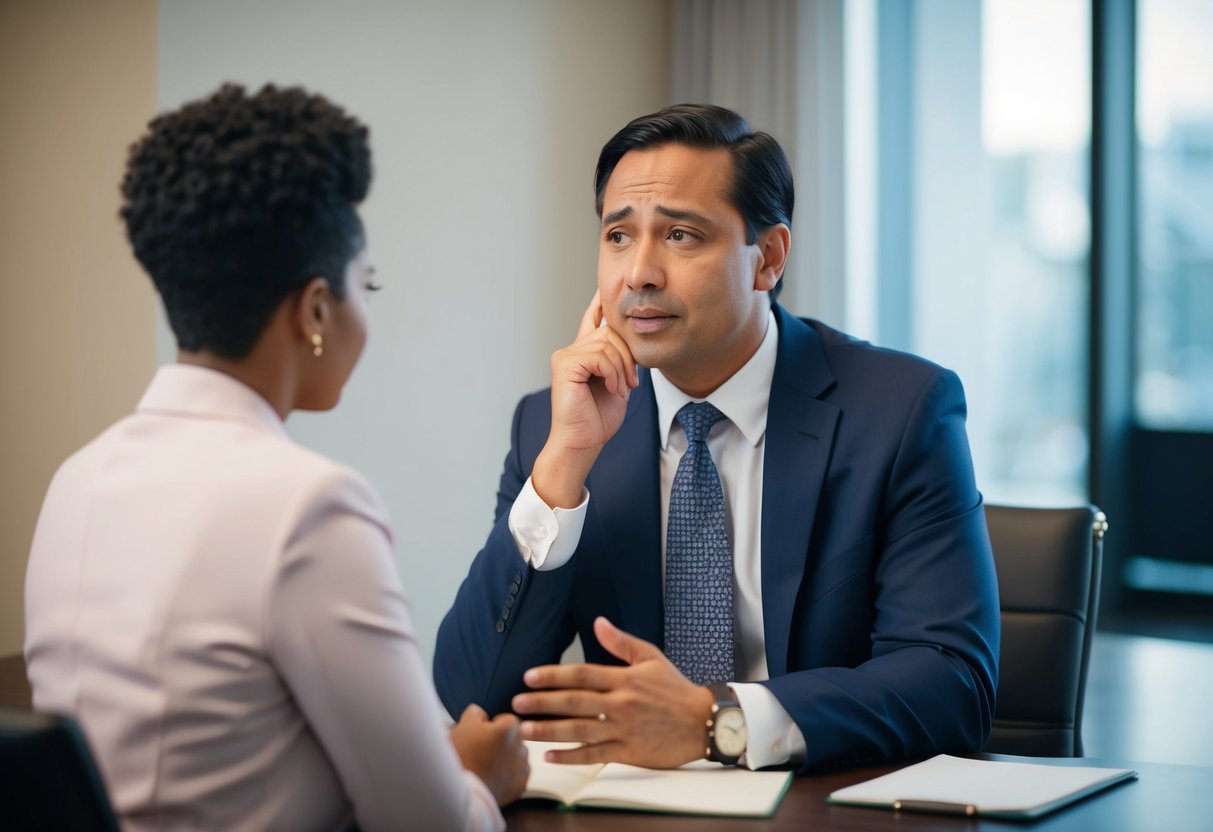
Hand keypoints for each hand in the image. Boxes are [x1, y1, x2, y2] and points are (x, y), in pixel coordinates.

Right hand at [448, 704, 529, 806]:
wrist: (459, 791)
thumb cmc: (460, 756)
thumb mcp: (463, 725)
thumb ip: (475, 712)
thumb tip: (480, 713)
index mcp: (509, 729)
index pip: (506, 720)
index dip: (492, 726)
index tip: (481, 735)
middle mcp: (521, 746)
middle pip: (513, 738)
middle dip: (501, 742)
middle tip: (481, 751)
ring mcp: (522, 768)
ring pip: (517, 757)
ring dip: (506, 758)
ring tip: (486, 766)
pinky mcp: (520, 786)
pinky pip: (518, 775)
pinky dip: (508, 776)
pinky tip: (493, 777)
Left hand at [512, 616, 713, 767]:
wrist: (703, 721)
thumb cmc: (675, 689)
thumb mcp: (651, 657)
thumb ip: (622, 642)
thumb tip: (599, 622)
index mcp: (624, 678)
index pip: (581, 675)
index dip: (553, 675)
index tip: (529, 676)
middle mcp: (621, 703)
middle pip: (574, 702)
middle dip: (542, 703)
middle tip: (516, 703)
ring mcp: (624, 729)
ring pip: (579, 730)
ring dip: (549, 731)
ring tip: (524, 730)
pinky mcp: (629, 752)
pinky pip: (595, 755)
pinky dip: (571, 757)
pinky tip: (550, 756)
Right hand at [532, 291, 638, 507]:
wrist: (583, 442)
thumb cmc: (598, 419)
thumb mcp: (617, 382)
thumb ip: (620, 359)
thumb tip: (633, 338)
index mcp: (583, 352)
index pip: (593, 318)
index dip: (602, 300)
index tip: (610, 285)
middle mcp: (571, 350)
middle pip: (611, 331)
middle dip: (629, 355)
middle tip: (632, 382)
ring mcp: (566, 356)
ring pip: (608, 344)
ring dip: (623, 369)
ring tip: (622, 389)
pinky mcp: (565, 365)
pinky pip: (599, 356)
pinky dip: (613, 373)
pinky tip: (612, 389)